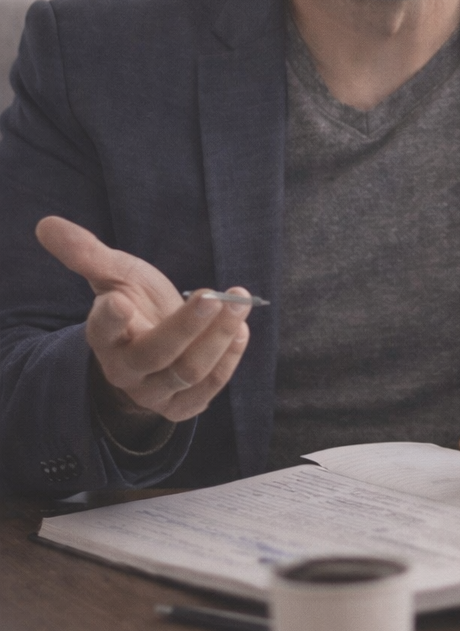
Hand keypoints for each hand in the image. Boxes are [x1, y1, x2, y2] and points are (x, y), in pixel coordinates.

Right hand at [35, 216, 251, 424]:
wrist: (155, 344)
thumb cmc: (136, 303)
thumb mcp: (114, 274)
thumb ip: (87, 253)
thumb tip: (47, 224)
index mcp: (104, 337)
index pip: (102, 331)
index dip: (110, 318)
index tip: (120, 300)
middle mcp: (125, 370)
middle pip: (157, 353)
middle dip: (187, 325)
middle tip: (215, 295)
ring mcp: (155, 392)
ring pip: (189, 371)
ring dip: (219, 337)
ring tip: (239, 303)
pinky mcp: (183, 406)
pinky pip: (210, 388)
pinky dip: (230, 358)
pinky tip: (241, 330)